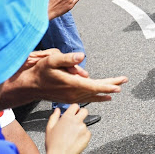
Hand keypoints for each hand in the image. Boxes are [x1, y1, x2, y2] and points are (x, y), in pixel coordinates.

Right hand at [0, 49, 127, 108]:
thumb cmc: (40, 72)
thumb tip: (81, 56)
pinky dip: (98, 96)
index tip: (118, 86)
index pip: (93, 86)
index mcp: (71, 84)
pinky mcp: (70, 97)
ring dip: (106, 90)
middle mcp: (73, 92)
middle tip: (125, 80)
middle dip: (112, 85)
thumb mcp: (51, 60)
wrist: (30, 85)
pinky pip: (88, 97)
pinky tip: (105, 97)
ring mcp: (72, 97)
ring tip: (119, 86)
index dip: (107, 86)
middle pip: (97, 90)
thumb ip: (67, 58)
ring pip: (93, 94)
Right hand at [45, 105, 91, 153]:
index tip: (73, 111)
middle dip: (81, 114)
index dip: (74, 109)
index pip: (75, 106)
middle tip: (77, 120)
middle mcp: (76, 121)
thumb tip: (57, 110)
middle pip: (84, 111)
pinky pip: (88, 132)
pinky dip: (83, 135)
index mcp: (67, 117)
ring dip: (80, 127)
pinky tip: (76, 139)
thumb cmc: (53, 144)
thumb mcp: (49, 129)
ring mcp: (83, 128)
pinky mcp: (87, 136)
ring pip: (85, 123)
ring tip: (72, 135)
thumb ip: (54, 117)